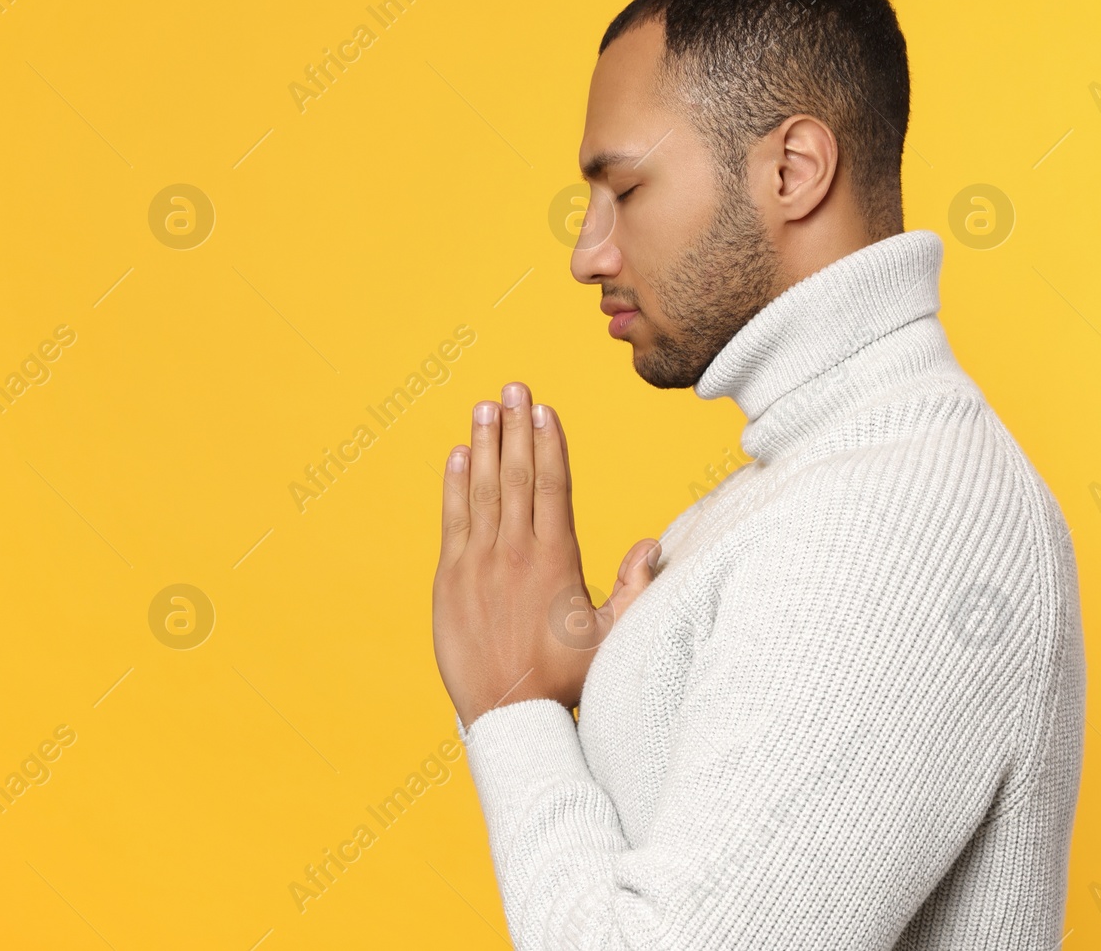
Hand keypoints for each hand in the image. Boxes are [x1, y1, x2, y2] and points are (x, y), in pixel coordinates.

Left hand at [432, 382, 660, 726]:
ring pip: (482, 489)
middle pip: (516, 475)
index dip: (548, 443)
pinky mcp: (450, 578)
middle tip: (513, 386)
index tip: (545, 409)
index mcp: (556, 559)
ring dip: (484, 444)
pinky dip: (454, 485)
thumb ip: (633, 588)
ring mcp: (479, 562)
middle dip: (515, 426)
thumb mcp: (613, 637)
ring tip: (485, 407)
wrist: (508, 713)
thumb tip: (650, 545)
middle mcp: (516, 551)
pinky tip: (457, 455)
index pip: (552, 485)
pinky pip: (453, 519)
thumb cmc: (565, 680)